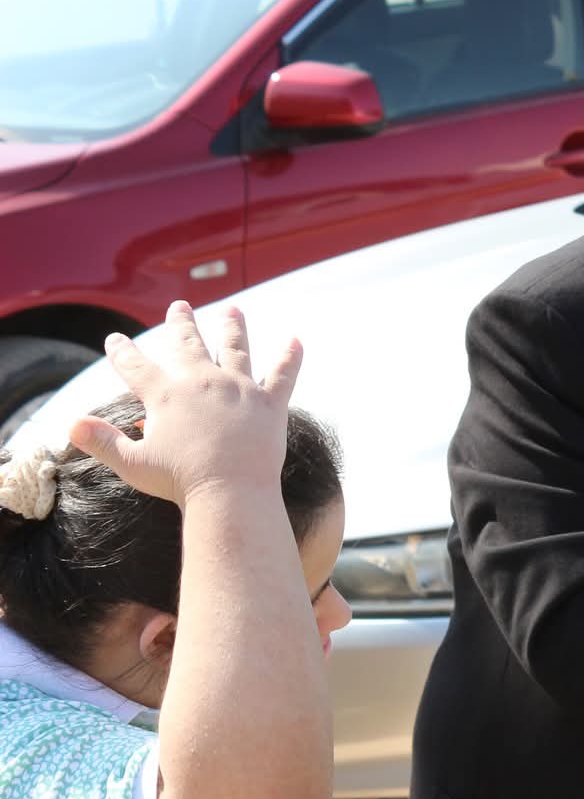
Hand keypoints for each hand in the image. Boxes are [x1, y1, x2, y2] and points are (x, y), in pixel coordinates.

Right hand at [68, 303, 301, 508]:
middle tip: (179, 306)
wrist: (228, 492)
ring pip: (235, 349)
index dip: (122, 352)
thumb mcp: (132, 463)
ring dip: (233, 328)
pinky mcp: (269, 403)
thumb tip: (71, 424)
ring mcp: (238, 389)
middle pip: (188, 344)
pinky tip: (296, 341)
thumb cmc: (177, 481)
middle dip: (181, 324)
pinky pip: (283, 375)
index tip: (114, 339)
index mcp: (165, 395)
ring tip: (233, 311)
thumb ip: (102, 441)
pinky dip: (290, 358)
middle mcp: (201, 382)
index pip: (135, 366)